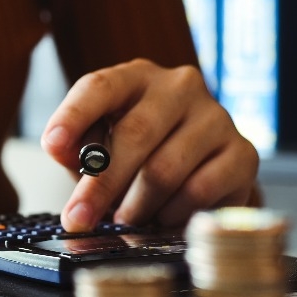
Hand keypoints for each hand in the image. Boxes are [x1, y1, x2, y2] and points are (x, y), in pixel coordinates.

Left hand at [40, 59, 258, 231]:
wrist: (201, 167)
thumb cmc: (137, 153)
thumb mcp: (97, 145)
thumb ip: (76, 147)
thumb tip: (59, 148)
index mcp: (135, 77)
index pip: (99, 87)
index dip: (73, 116)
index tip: (53, 144)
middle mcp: (180, 87)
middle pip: (134, 134)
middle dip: (100, 185)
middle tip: (79, 219)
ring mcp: (216, 117)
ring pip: (165, 170)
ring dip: (136, 205)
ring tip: (126, 219)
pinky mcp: (243, 153)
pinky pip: (199, 191)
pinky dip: (171, 214)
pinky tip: (162, 217)